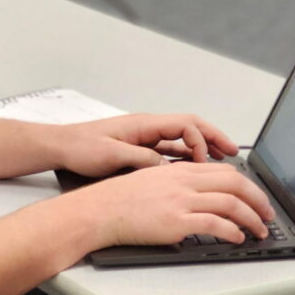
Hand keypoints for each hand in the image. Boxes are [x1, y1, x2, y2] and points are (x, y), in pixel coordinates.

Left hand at [56, 112, 238, 177]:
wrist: (60, 146)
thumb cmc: (80, 147)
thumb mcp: (112, 155)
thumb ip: (141, 159)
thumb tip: (167, 167)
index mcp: (143, 124)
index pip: (185, 125)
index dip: (202, 141)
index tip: (207, 161)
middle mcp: (147, 128)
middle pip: (190, 128)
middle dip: (214, 139)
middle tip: (234, 154)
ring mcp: (144, 138)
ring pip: (182, 140)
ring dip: (203, 150)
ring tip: (223, 162)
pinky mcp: (138, 149)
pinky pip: (170, 151)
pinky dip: (186, 158)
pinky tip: (195, 170)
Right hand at [67, 161, 274, 246]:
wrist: (100, 210)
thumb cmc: (118, 198)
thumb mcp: (150, 178)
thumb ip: (175, 182)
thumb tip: (196, 193)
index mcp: (178, 170)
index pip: (223, 170)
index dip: (246, 184)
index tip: (254, 196)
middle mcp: (183, 181)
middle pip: (234, 183)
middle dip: (258, 199)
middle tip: (267, 213)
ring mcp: (181, 201)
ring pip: (231, 203)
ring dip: (252, 218)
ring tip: (259, 230)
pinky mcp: (177, 221)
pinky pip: (216, 225)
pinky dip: (232, 232)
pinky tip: (236, 238)